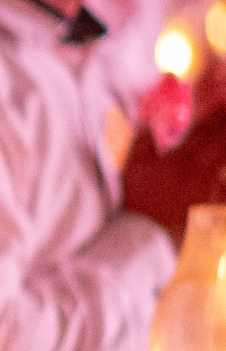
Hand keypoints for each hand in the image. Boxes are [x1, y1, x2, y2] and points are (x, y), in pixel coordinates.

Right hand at [121, 105, 225, 242]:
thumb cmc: (138, 202)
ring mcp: (212, 189)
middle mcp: (202, 170)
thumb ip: (143, 141)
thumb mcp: (133, 168)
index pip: (207, 129)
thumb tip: (150, 119)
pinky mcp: (216, 206)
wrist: (146, 236)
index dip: (219, 114)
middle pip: (223, 142)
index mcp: (183, 158)